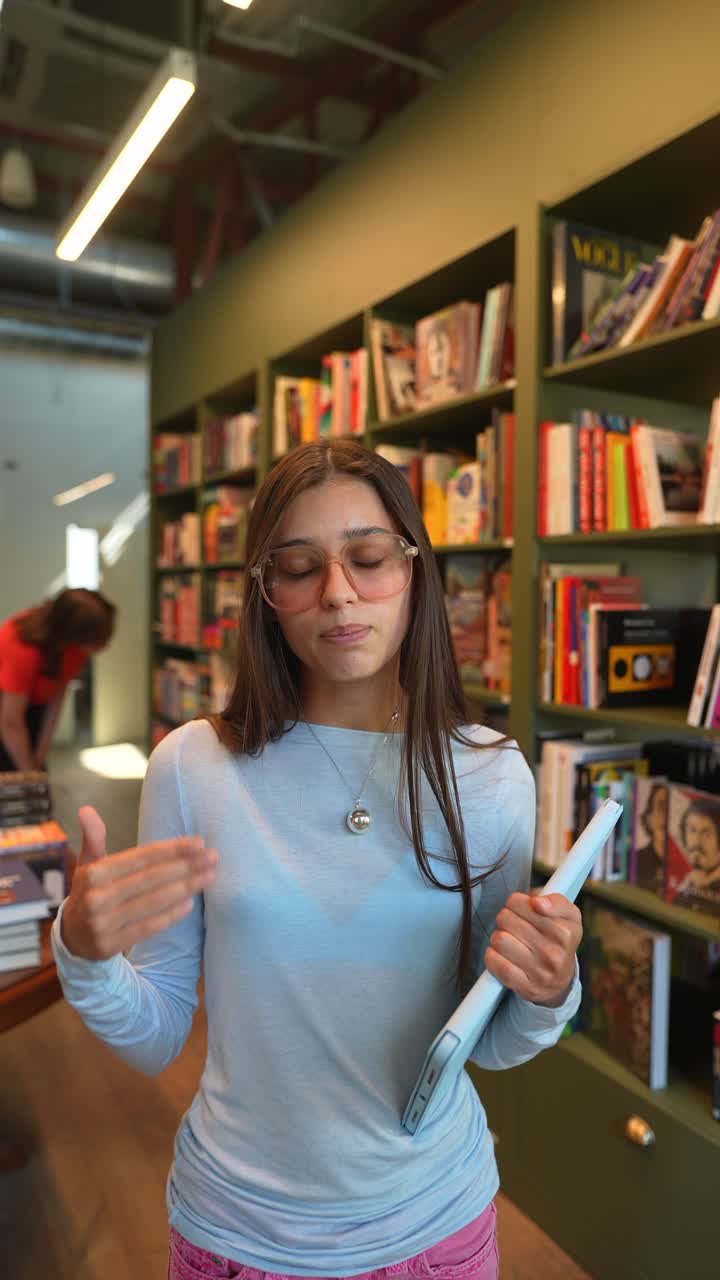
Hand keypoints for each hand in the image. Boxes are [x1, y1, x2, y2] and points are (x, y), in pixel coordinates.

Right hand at [60, 806, 218, 961]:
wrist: (71, 939)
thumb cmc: (89, 893)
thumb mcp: (88, 865)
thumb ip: (93, 838)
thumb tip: (86, 808)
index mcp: (93, 873)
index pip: (140, 857)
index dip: (171, 849)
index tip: (199, 843)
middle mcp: (96, 898)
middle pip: (150, 879)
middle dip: (186, 866)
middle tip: (213, 857)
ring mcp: (102, 924)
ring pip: (152, 902)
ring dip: (185, 888)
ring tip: (209, 876)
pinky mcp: (109, 946)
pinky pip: (147, 928)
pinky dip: (170, 916)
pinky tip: (190, 903)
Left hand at [484, 892, 581, 1007]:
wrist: (561, 981)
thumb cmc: (561, 939)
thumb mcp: (569, 915)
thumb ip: (555, 900)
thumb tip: (536, 902)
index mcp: (564, 932)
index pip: (518, 902)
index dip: (515, 902)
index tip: (523, 909)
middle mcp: (554, 953)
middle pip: (505, 918)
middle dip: (506, 918)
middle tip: (514, 925)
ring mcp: (540, 973)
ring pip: (499, 939)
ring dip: (498, 937)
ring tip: (509, 940)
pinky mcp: (526, 988)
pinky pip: (496, 963)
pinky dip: (493, 955)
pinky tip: (502, 954)